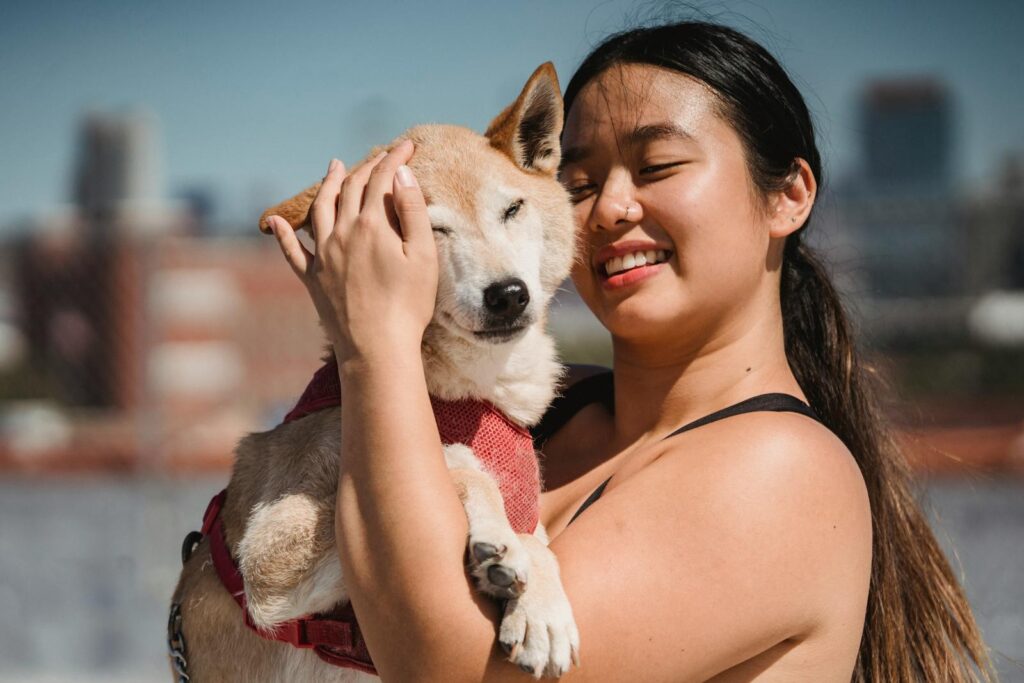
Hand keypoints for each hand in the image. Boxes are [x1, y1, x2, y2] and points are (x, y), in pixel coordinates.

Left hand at [266, 140, 437, 364]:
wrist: (377, 348)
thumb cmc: (408, 305)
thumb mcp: (423, 256)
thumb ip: (412, 211)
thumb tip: (401, 175)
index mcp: (372, 225)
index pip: (382, 179)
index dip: (395, 158)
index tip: (407, 146)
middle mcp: (341, 233)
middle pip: (351, 188)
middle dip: (367, 166)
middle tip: (380, 156)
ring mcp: (323, 255)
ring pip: (320, 209)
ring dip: (328, 184)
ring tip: (334, 168)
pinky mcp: (313, 279)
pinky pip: (292, 250)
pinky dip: (283, 233)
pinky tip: (274, 221)